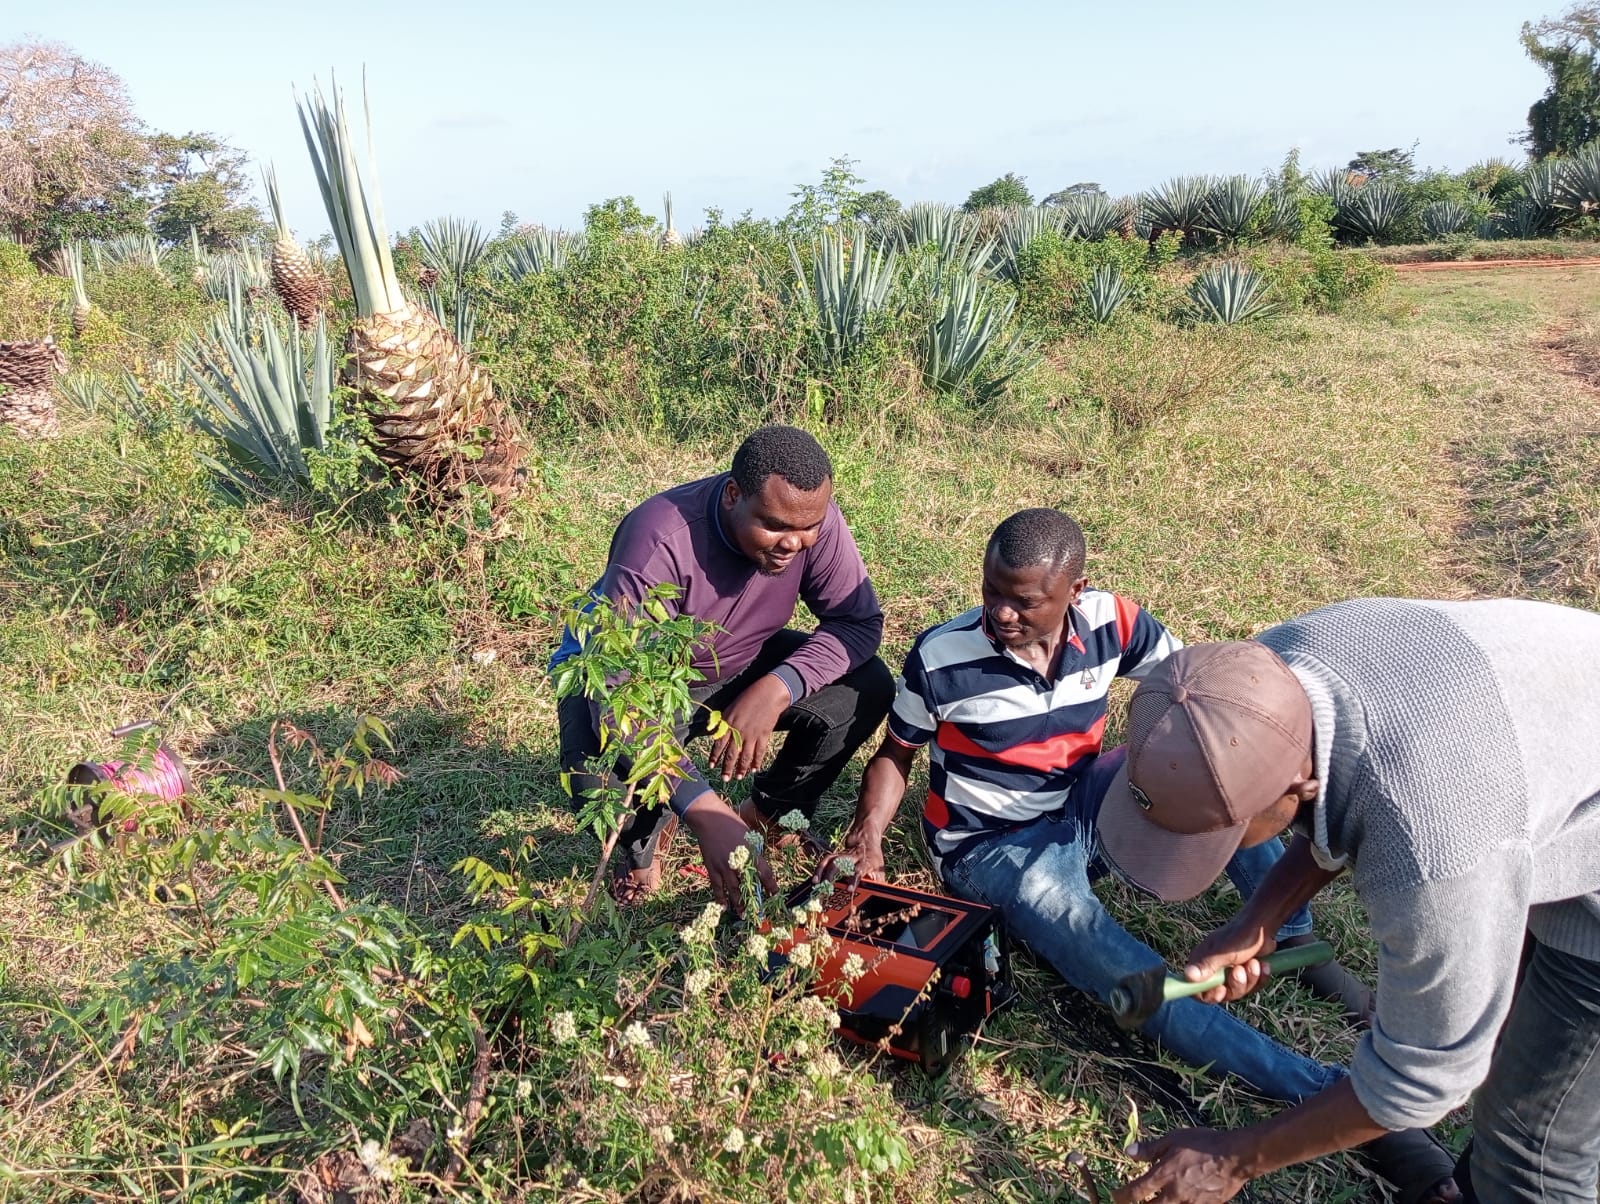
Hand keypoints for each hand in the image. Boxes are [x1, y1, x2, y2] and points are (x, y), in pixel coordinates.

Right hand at [683, 795, 776, 910]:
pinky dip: (720, 898)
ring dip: (739, 904)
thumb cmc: (732, 824)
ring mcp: (724, 867)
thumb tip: (757, 869)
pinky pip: (717, 887)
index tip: (775, 895)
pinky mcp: (712, 868)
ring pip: (733, 890)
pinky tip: (724, 907)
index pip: (765, 874)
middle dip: (755, 901)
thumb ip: (754, 854)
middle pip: (749, 886)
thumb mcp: (749, 837)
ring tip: (744, 915)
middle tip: (759, 914)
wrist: (710, 819)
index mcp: (751, 853)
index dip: (771, 886)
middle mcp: (739, 862)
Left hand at [707, 674, 790, 782]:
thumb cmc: (748, 697)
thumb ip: (723, 721)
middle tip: (724, 779)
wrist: (768, 693)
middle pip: (731, 754)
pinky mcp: (764, 735)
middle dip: (727, 768)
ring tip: (739, 777)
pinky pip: (759, 752)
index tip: (711, 766)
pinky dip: (757, 762)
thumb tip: (715, 732)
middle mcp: (739, 731)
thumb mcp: (731, 707)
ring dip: (742, 768)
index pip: (719, 744)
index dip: (715, 756)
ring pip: (745, 756)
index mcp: (729, 723)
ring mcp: (752, 735)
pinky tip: (755, 769)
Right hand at [814, 828, 883, 886]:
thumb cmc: (874, 860)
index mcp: (866, 862)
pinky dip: (819, 869)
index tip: (849, 890)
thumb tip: (878, 898)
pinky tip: (815, 878)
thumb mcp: (880, 871)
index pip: (859, 869)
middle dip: (832, 875)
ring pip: (831, 860)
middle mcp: (853, 857)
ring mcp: (843, 855)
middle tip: (827, 888)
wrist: (866, 840)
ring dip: (823, 871)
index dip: (854, 879)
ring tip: (817, 883)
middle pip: (840, 863)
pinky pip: (826, 860)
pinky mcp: (836, 855)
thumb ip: (878, 884)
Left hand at [1113, 1128, 1252, 1203]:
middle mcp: (1175, 1193)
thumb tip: (1128, 1152)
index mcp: (1164, 1174)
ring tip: (1155, 1201)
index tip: (1115, 1195)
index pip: (1135, 1191)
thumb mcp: (1173, 1139)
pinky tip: (1177, 1200)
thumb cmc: (1203, 1143)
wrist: (1235, 1157)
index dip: (1121, 1196)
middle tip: (1132, 1202)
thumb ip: (1150, 1149)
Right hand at [1184, 913, 1275, 1004]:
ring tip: (1254, 963)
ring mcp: (1231, 973)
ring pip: (1239, 991)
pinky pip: (1252, 987)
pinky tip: (1264, 965)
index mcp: (1202, 964)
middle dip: (1236, 985)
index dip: (1209, 994)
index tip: (1221, 989)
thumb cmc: (1239, 936)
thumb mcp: (1221, 953)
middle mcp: (1214, 971)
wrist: (1262, 927)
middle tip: (1241, 969)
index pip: (1198, 990)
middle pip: (1223, 994)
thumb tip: (1187, 976)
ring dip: (1250, 979)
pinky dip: (1260, 978)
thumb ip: (1205, 966)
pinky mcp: (1246, 975)